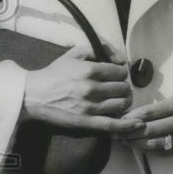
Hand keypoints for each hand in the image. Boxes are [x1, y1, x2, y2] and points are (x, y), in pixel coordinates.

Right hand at [22, 44, 144, 135]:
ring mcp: (89, 107)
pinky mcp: (86, 122)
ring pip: (122, 104)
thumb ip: (99, 48)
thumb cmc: (55, 73)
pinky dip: (128, 125)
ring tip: (120, 99)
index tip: (116, 75)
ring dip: (125, 101)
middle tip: (118, 87)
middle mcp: (91, 88)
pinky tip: (138, 123)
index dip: (121, 73)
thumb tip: (121, 58)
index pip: (120, 72)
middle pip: (123, 88)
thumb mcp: (75, 53)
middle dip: (123, 86)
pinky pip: (113, 125)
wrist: (34, 95)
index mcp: (89, 70)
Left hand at [122, 94, 172, 153]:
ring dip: (136, 143)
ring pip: (155, 143)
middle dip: (129, 132)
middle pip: (150, 129)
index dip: (131, 117)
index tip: (119, 119)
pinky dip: (148, 150)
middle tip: (116, 133)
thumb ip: (158, 108)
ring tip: (124, 141)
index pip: (149, 113)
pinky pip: (163, 153)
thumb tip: (131, 116)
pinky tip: (138, 147)